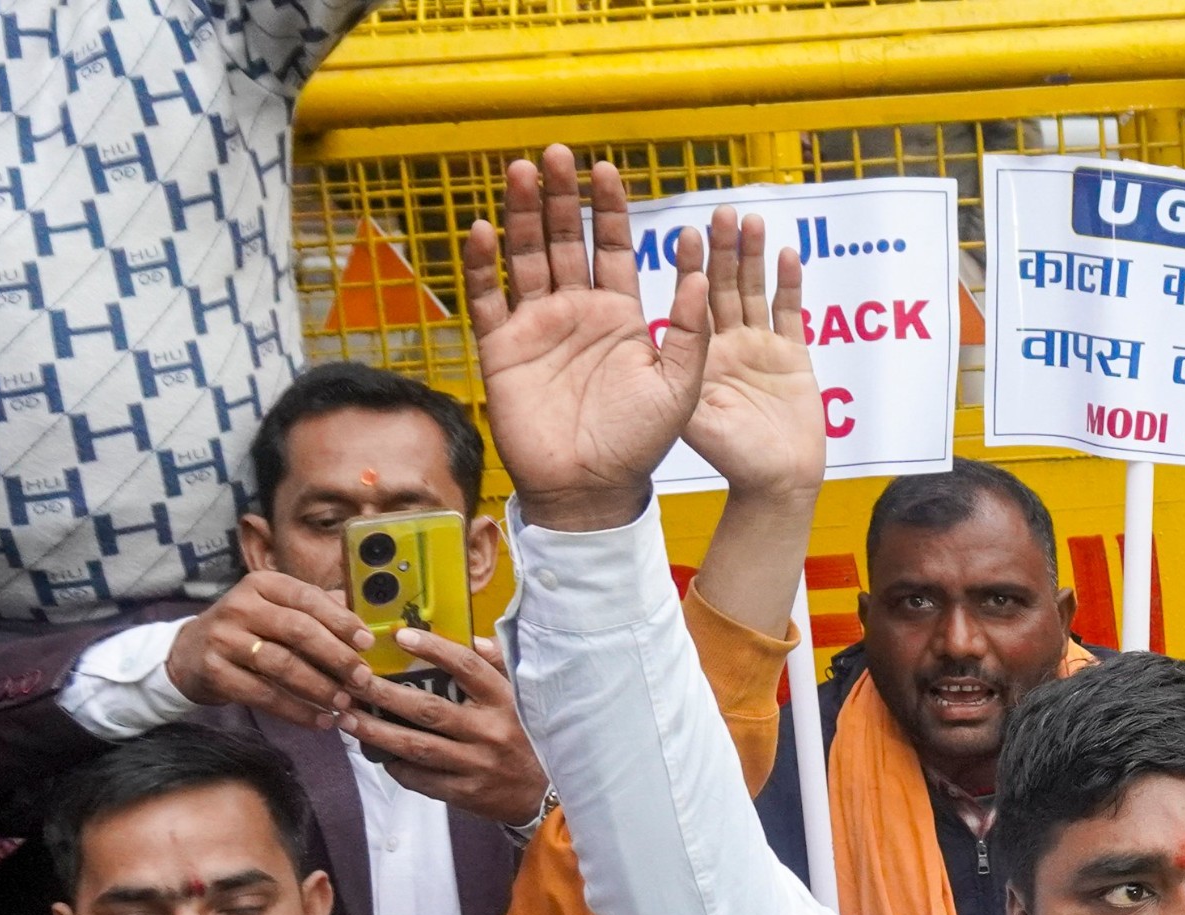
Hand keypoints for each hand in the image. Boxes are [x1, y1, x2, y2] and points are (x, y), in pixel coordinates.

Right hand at [169, 572, 377, 732]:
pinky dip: (296, 711)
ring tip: (343, 703)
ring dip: (319, 687)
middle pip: (298, 630)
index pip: (308, 598)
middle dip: (336, 656)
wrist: (188, 653)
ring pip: (282, 664)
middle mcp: (241, 606)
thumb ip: (315, 611)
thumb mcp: (274, 609)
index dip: (341, 621)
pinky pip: (263, 694)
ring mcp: (224, 638)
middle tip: (361, 679)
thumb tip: (367, 624)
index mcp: (262, 584)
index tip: (367, 643)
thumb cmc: (246, 631)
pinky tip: (319, 721)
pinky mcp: (215, 670)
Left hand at [344, 629, 548, 826]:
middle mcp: (489, 731)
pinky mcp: (466, 792)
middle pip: (428, 709)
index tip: (401, 636)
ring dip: (376, 733)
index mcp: (504, 701)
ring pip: (416, 746)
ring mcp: (477, 764)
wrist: (547, 794)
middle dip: (384, 695)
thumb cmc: (526, 737)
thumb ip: (499, 667)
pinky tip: (377, 754)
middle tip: (353, 681)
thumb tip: (474, 640)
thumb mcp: (522, 698)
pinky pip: (422, 779)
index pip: (467, 667)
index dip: (433, 649)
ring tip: (346, 718)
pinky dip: (397, 767)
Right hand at [467, 150, 712, 534]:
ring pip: (525, 257)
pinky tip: (481, 231)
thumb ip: (691, 333)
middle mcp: (576, 311)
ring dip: (519, 214)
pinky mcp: (503, 349)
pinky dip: (482, 265)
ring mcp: (537, 327)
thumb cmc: (639, 445)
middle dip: (559, 196)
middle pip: (564, 239)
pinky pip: (488, 299)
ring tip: (518, 172)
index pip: (612, 246)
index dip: (608, 207)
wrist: (592, 491)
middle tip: (555, 154)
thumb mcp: (680, 388)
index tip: (606, 169)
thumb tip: (703, 276)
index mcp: (620, 314)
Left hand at [680, 212, 827, 503]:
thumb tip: (662, 323)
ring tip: (751, 221)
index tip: (686, 232)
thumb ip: (680, 372)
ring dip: (753, 256)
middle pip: (725, 285)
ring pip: (756, 291)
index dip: (689, 266)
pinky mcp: (793, 358)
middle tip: (721, 212)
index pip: (691, 300)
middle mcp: (727, 345)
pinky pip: (791, 313)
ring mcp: (761, 349)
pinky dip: (790, 284)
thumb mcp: (691, 415)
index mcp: (699, 356)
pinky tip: (786, 255)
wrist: (776, 484)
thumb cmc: (730, 457)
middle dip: (723, 249)